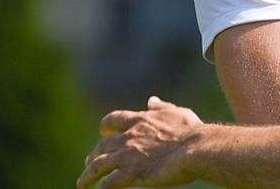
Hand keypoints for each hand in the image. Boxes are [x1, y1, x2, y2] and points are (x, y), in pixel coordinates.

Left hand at [77, 96, 203, 188]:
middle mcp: (129, 137)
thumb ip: (162, 107)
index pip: (113, 120)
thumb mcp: (178, 113)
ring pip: (99, 166)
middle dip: (94, 155)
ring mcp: (128, 156)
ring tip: (82, 182)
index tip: (103, 131)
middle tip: (89, 163)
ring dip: (88, 175)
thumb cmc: (192, 131)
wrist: (196, 148)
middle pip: (102, 146)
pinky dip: (102, 188)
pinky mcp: (131, 174)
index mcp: (140, 120)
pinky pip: (109, 183)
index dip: (106, 126)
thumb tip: (151, 100)